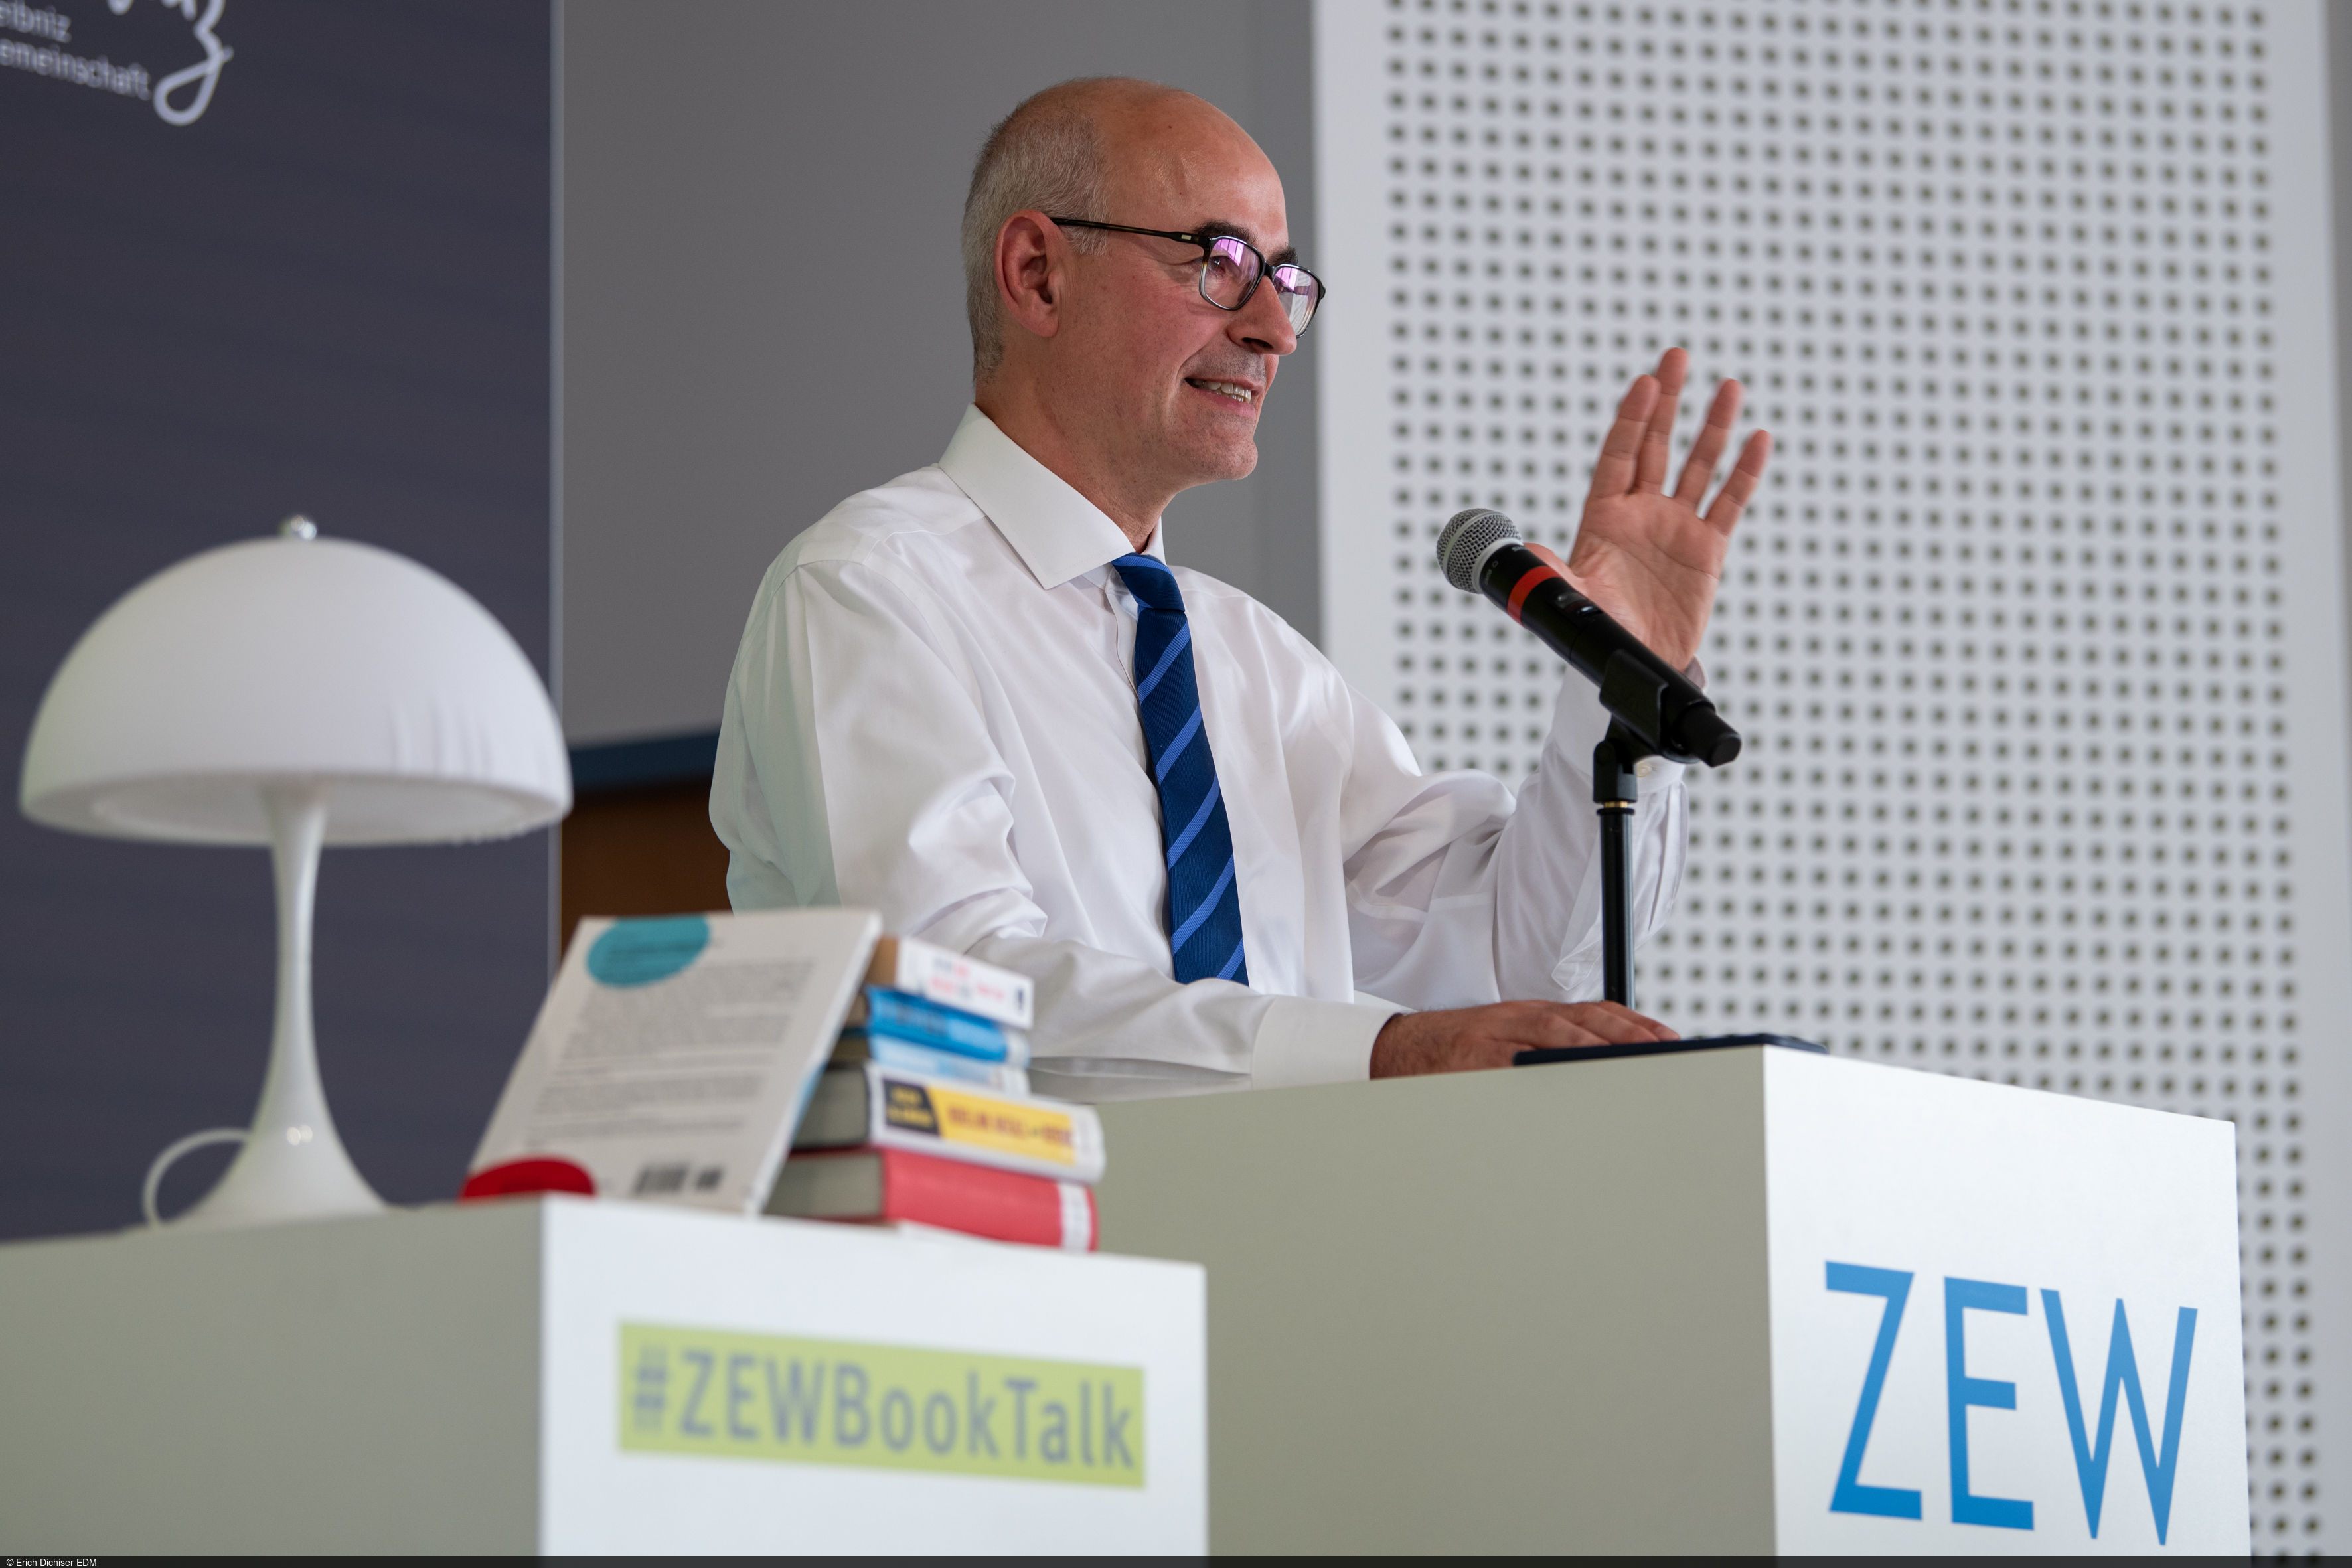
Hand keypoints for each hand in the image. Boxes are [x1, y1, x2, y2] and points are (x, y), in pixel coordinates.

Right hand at [1369, 1001, 1677, 1076]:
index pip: (1593, 1011)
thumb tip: (1600, 1063)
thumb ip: (1549, 1047)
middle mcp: (1520, 1019)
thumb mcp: (1508, 1038)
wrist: (1401, 1049)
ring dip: (1598, 1047)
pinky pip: (1517, 1063)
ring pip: (1556, 1036)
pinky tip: (1573, 1077)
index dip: (1633, 1023)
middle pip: (1584, 1020)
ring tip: (1632, 1062)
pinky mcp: (1477, 1059)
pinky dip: (1546, 1068)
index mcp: (1532, 1013)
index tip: (1665, 1037)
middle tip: (1663, 1051)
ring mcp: (1498, 1037)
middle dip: (1628, 1035)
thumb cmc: (1459, 1050)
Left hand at [1563, 346, 1771, 671]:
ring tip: (1728, 386)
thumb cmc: (1600, 629)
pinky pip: (1730, 502)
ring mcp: (1677, 526)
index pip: (1619, 455)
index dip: (1631, 420)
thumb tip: (1529, 552)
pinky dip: (1745, 472)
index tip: (1644, 383)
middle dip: (1667, 402)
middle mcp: (1641, 512)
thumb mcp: (1572, 598)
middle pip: (1656, 444)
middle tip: (1676, 356)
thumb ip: (1553, 572)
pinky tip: (1758, 439)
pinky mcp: (1708, 548)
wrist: (1635, 661)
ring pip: (1697, 465)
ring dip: (1713, 427)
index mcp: (1603, 516)